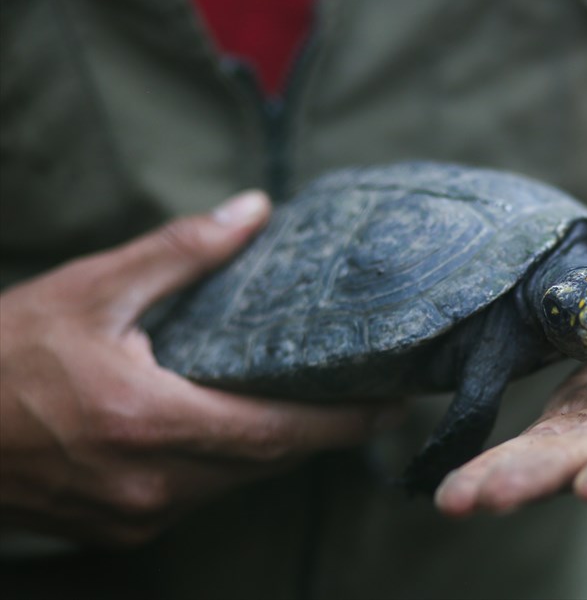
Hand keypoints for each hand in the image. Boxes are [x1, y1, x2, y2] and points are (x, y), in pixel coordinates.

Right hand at [0, 192, 400, 545]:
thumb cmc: (4, 350)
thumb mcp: (94, 288)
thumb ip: (183, 251)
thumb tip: (255, 210)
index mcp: (148, 422)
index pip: (277, 433)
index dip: (342, 424)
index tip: (392, 406)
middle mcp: (148, 483)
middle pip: (266, 463)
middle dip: (321, 435)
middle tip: (367, 400)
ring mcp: (132, 517)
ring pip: (235, 484)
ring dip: (275, 449)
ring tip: (313, 407)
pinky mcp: (118, 531)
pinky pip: (199, 497)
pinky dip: (229, 466)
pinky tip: (237, 430)